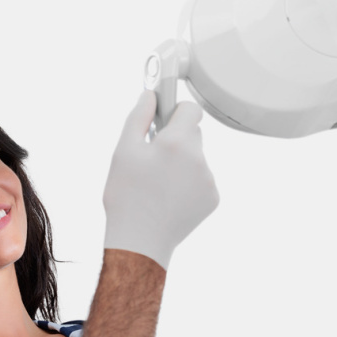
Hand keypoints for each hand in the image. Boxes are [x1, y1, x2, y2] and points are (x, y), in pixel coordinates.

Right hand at [103, 90, 218, 268]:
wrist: (141, 240)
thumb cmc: (127, 196)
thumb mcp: (124, 151)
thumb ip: (139, 117)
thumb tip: (149, 95)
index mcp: (177, 142)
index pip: (190, 109)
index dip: (175, 110)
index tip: (163, 117)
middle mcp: (199, 158)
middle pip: (192, 133)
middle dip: (175, 138)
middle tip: (152, 155)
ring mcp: (209, 180)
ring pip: (196, 158)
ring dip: (181, 162)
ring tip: (158, 182)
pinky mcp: (212, 198)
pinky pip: (201, 179)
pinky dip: (187, 183)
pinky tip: (168, 196)